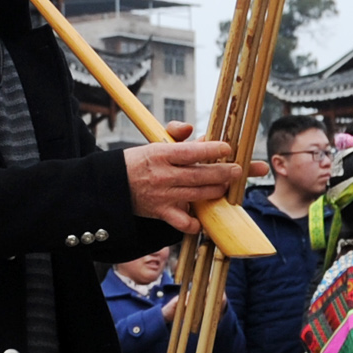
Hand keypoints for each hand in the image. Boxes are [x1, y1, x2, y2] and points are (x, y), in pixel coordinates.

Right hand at [124, 136, 242, 231]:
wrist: (113, 185)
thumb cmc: (139, 161)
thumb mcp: (154, 142)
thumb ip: (176, 133)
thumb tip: (192, 129)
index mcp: (161, 154)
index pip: (190, 152)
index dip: (210, 150)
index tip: (227, 148)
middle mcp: (163, 176)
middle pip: (199, 176)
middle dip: (223, 173)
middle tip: (239, 170)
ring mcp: (163, 196)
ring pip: (197, 196)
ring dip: (215, 192)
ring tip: (227, 187)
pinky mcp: (161, 213)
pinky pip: (182, 222)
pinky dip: (195, 223)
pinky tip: (204, 218)